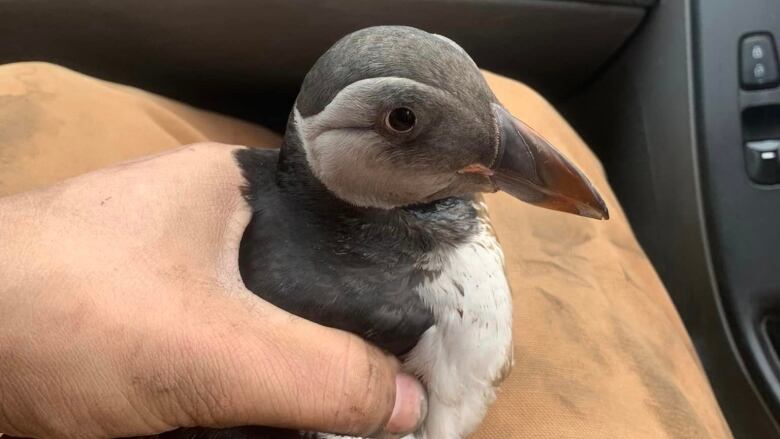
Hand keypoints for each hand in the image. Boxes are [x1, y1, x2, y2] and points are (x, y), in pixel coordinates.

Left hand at [0, 143, 425, 438]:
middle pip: (314, 288)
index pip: (351, 228)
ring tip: (330, 420)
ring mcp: (177, 280)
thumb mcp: (210, 349)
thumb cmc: (59, 314)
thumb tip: (413, 407)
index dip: (395, 286)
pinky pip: (228, 361)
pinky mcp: (149, 331)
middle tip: (384, 403)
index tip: (429, 346)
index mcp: (238, 190)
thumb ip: (323, 376)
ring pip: (271, 331)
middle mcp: (212, 226)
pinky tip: (263, 423)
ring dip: (294, 380)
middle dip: (344, 348)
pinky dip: (250, 396)